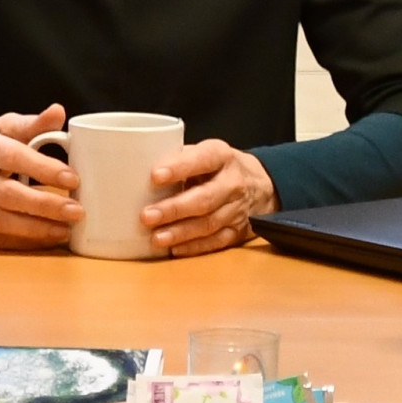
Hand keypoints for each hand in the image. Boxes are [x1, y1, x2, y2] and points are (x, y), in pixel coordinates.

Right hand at [0, 105, 78, 249]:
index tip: (73, 178)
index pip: (11, 157)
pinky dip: (23, 242)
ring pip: (1, 222)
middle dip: (45, 205)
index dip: (43, 169)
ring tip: (67, 229)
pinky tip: (47, 237)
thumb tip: (58, 112)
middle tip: (77, 211)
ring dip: (37, 228)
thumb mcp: (1, 129)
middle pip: (8, 195)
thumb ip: (32, 124)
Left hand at [140, 140, 277, 256]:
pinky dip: (194, 247)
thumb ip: (180, 159)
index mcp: (222, 157)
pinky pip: (216, 242)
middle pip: (205, 198)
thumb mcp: (206, 153)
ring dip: (181, 232)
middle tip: (147, 216)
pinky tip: (174, 249)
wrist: (262, 185)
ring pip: (209, 223)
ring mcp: (237, 210)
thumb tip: (139, 171)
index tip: (155, 176)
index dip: (179, 168)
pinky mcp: (238, 232)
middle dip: (174, 209)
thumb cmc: (220, 167)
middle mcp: (233, 183)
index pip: (202, 160)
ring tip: (156, 238)